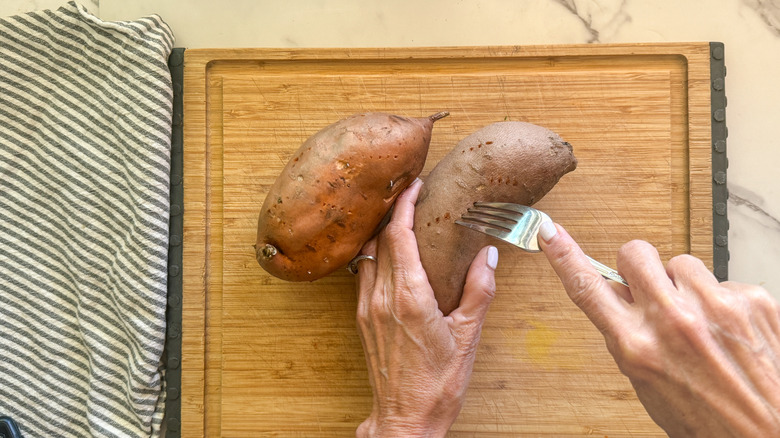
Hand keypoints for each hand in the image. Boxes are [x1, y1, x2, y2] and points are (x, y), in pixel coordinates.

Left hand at [354, 179, 497, 437]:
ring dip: (381, 233)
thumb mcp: (468, 336)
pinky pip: (362, 274)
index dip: (404, 205)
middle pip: (380, 239)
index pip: (399, 235)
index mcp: (409, 296)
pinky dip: (375, 256)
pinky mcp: (361, 319)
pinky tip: (390, 255)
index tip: (414, 186)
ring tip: (400, 219)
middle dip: (393, 212)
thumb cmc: (439, 383)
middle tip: (411, 195)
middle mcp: (381, 297)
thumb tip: (488, 255)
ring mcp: (366, 308)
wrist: (404, 418)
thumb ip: (479, 291)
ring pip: (367, 255)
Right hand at [538, 222, 779, 436]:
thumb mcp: (648, 383)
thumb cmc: (709, 420)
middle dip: (638, 265)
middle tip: (651, 287)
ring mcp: (715, 306)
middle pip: (635, 253)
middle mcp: (673, 321)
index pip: (588, 288)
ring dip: (684, 285)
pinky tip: (729, 329)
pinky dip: (723, 301)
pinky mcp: (751, 299)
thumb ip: (628, 336)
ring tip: (700, 320)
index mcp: (638, 346)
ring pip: (681, 262)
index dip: (564, 256)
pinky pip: (723, 279)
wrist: (770, 436)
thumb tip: (618, 299)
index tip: (549, 232)